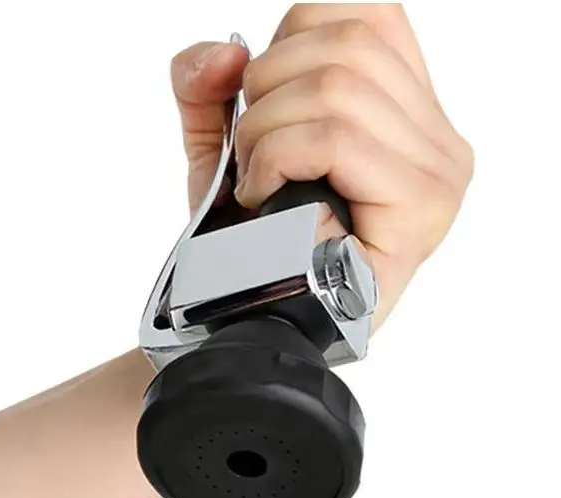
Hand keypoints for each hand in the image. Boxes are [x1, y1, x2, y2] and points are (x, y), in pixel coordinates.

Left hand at [171, 3, 473, 331]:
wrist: (262, 317)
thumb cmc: (257, 241)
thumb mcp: (227, 151)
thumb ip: (211, 89)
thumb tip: (224, 51)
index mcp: (408, 113)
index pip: (365, 18)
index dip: (290, 45)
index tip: (263, 104)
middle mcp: (437, 138)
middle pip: (347, 46)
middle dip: (266, 91)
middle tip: (252, 154)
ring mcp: (436, 173)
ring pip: (338, 88)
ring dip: (266, 132)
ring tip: (258, 181)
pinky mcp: (419, 207)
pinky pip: (335, 139)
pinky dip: (277, 159)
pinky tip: (264, 197)